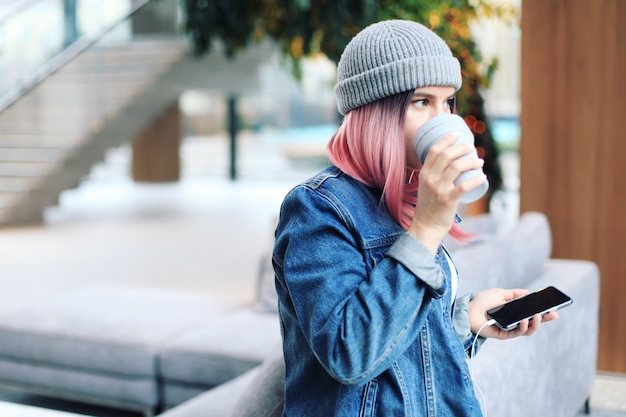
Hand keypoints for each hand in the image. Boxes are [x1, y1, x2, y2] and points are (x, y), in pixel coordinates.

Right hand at [408, 133, 484, 252]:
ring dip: (472, 161)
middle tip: (472, 148)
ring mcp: (439, 189)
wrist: (426, 226)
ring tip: (479, 162)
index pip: (434, 150)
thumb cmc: (429, 206)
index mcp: (424, 173)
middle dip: (462, 148)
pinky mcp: (448, 200)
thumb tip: (451, 163)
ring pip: (457, 167)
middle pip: (447, 155)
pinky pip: (465, 186)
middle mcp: (430, 179)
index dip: (446, 139)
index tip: (457, 134)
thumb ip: (434, 175)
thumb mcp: (426, 186)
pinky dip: (476, 180)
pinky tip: (482, 177)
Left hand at [469, 288, 559, 339]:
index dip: (543, 311)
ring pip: (528, 330)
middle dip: (545, 319)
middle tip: (554, 314)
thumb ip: (515, 294)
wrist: (468, 310)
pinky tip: (525, 321)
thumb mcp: (501, 293)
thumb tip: (530, 293)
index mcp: (514, 311)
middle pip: (533, 322)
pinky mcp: (504, 334)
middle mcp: (514, 321)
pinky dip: (523, 327)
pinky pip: (517, 333)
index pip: (532, 312)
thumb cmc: (482, 301)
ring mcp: (510, 328)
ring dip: (536, 324)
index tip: (554, 307)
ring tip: (538, 316)